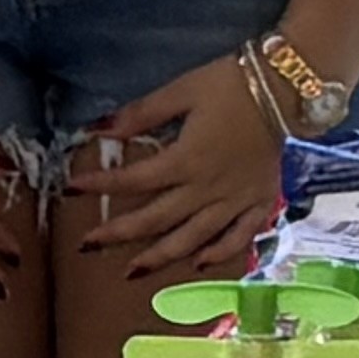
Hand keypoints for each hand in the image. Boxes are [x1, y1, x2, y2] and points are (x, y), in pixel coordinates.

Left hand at [65, 56, 281, 281]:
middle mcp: (207, 189)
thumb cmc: (230, 85)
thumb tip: (100, 130)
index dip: (100, 186)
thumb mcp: (181, 91)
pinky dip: (219, 254)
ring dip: (160, 257)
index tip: (72, 189)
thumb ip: (141, 114)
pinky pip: (239, 238)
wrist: (286, 89)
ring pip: (193, 238)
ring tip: (132, 272)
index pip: (133, 180)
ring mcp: (236, 200)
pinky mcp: (260, 202)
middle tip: (88, 246)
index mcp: (185, 161)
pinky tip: (197, 265)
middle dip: (119, 234)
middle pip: (156, 220)